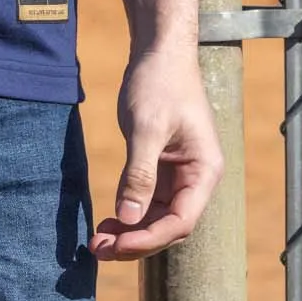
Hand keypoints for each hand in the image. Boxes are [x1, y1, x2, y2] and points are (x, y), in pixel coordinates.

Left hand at [90, 43, 222, 259]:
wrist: (160, 50)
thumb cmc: (159, 82)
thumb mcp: (146, 127)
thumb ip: (139, 174)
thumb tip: (127, 219)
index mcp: (204, 171)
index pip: (180, 221)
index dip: (149, 238)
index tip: (117, 244)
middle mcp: (197, 178)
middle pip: (169, 225)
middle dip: (135, 241)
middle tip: (98, 250)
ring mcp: (180, 174)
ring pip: (157, 217)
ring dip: (129, 231)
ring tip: (97, 242)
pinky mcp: (163, 166)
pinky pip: (148, 200)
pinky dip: (128, 212)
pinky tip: (106, 222)